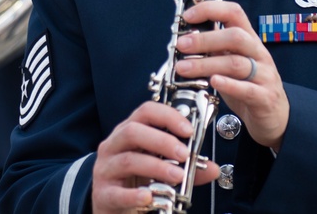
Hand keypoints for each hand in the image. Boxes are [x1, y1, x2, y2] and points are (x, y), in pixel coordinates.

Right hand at [92, 101, 221, 212]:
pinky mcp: (103, 194)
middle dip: (162, 141)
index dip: (168, 116)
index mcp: (128, 133)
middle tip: (184, 154)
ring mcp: (106, 169)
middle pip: (133, 132)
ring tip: (178, 176)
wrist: (110, 205)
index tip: (188, 130)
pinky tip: (149, 197)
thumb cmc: (134, 180)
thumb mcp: (158, 168)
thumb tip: (212, 168)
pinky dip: (134, 195)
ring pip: (128, 160)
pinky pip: (118, 193)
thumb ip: (185, 167)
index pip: (145, 112)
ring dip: (156, 167)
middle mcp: (114, 146)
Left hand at [175, 0, 289, 151]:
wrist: (274, 117)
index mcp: (249, 39)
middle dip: (205, 39)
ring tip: (183, 68)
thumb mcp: (229, 62)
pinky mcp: (265, 98)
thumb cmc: (247, 85)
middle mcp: (258, 53)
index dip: (211, 9)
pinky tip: (213, 82)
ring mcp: (264, 75)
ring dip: (206, 64)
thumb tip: (185, 35)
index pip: (234, 13)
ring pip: (236, 64)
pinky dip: (229, 84)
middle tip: (181, 45)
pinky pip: (248, 89)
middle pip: (235, 37)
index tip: (188, 16)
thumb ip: (213, 48)